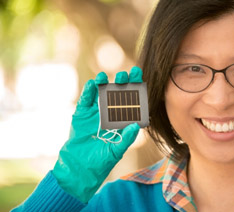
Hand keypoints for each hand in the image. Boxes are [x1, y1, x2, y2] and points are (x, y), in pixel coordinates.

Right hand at [52, 67, 142, 202]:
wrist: (80, 168)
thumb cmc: (101, 161)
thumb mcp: (116, 151)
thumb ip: (126, 138)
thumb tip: (136, 125)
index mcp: (121, 122)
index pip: (131, 103)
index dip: (135, 91)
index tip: (140, 78)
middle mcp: (110, 114)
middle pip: (117, 95)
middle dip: (122, 84)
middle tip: (126, 74)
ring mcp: (95, 113)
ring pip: (101, 95)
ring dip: (104, 85)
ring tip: (106, 76)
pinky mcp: (82, 115)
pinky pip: (85, 101)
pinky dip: (88, 92)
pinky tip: (93, 84)